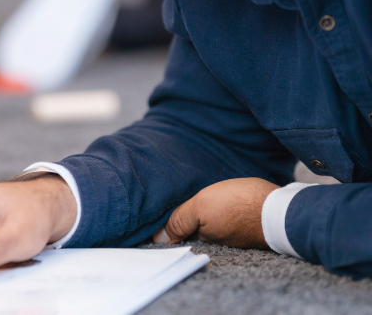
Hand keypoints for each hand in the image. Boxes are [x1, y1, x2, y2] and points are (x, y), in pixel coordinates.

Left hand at [153, 177, 278, 248]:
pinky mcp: (248, 228)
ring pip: (211, 224)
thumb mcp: (203, 206)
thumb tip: (159, 237)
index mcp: (203, 237)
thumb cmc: (241, 204)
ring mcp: (234, 236)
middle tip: (175, 204)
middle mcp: (218, 241)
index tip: (159, 215)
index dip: (169, 223)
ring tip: (200, 201)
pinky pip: (228, 220)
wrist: (283, 210)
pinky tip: (223, 204)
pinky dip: (222, 213)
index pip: (179, 232)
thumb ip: (180, 219)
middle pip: (194, 229)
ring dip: (205, 215)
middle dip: (186, 220)